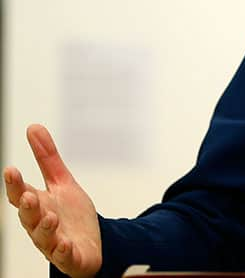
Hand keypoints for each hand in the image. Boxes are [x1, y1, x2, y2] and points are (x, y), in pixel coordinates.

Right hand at [3, 124, 101, 277]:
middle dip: (28, 207)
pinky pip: (64, 256)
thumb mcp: (62, 183)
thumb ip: (47, 159)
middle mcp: (41, 225)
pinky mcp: (70, 257)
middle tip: (29, 196)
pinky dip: (63, 251)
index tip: (11, 170)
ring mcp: (54, 243)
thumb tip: (33, 127)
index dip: (15, 185)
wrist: (92, 244)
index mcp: (38, 206)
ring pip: (44, 238)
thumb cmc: (71, 216)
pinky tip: (65, 243)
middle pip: (29, 217)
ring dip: (45, 228)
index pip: (21, 194)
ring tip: (50, 217)